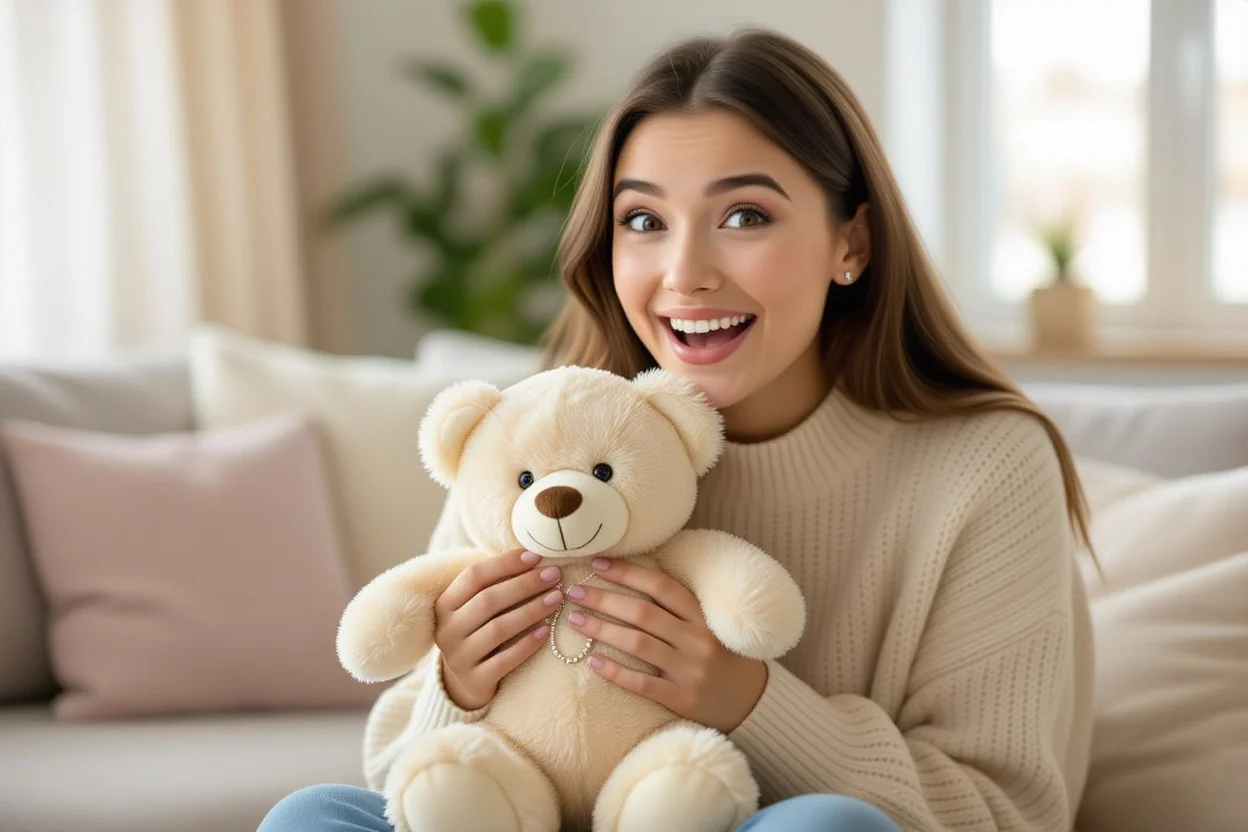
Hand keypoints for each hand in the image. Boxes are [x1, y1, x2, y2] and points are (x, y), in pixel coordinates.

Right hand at [434, 549, 564, 710]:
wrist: (465, 683)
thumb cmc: (478, 632)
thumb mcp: (475, 608)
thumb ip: (494, 584)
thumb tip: (534, 556)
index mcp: (444, 604)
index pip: (473, 576)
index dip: (505, 564)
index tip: (536, 557)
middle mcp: (447, 630)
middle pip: (488, 601)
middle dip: (524, 585)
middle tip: (554, 576)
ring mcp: (458, 657)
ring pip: (498, 629)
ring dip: (531, 611)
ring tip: (556, 599)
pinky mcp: (474, 680)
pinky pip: (504, 660)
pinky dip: (526, 644)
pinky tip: (546, 632)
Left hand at [566, 558, 767, 733]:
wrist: (753, 700)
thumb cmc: (722, 655)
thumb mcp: (709, 624)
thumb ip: (678, 607)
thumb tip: (631, 580)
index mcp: (703, 616)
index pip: (660, 585)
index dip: (627, 572)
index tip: (597, 563)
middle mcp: (697, 639)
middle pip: (643, 612)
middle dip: (604, 599)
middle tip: (575, 591)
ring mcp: (690, 670)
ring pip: (638, 644)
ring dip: (602, 629)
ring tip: (575, 619)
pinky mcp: (683, 699)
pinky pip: (643, 683)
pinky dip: (616, 672)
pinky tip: (593, 662)